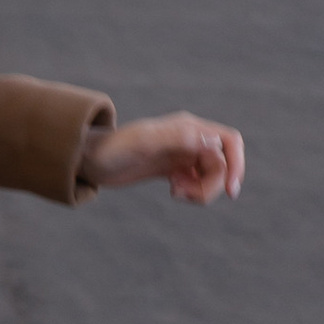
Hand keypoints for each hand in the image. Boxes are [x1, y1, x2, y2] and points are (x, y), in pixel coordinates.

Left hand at [80, 111, 243, 204]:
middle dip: (212, 185)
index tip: (230, 191)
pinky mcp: (173, 168)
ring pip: (212, 175)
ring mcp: (181, 153)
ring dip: (202, 190)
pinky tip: (173, 191)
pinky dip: (192, 192)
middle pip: (222, 164)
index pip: (228, 142)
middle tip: (184, 195)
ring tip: (175, 193)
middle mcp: (188, 138)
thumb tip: (213, 141)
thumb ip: (176, 138)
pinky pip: (198, 181)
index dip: (236, 166)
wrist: (88, 159)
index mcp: (187, 127)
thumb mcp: (143, 144)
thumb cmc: (111, 149)